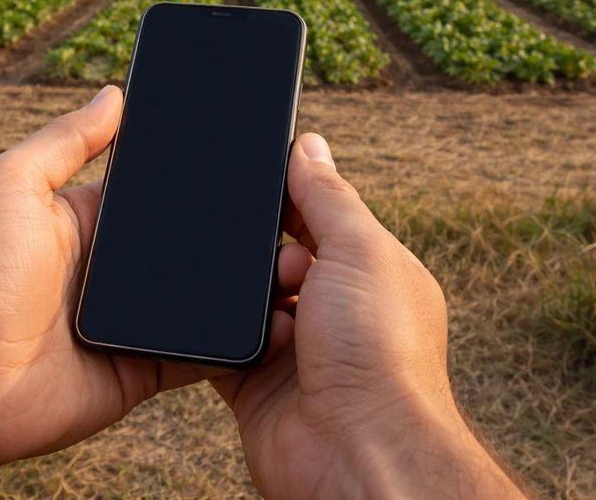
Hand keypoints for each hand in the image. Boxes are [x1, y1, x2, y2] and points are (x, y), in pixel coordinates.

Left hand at [0, 85, 293, 474]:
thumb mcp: (10, 186)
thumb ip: (64, 142)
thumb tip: (114, 93)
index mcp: (93, 220)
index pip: (159, 188)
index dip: (198, 171)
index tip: (248, 148)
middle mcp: (120, 268)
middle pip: (192, 240)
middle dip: (235, 227)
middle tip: (289, 209)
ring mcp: (137, 320)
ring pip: (208, 294)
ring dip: (245, 282)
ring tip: (295, 260)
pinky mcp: (148, 368)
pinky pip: (203, 352)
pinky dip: (235, 343)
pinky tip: (274, 320)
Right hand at [212, 134, 527, 499]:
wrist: (356, 451)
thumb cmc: (380, 352)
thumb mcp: (361, 250)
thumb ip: (329, 195)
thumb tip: (309, 145)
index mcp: (371, 273)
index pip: (324, 217)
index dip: (294, 196)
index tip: (261, 176)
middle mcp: (335, 310)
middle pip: (279, 254)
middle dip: (267, 247)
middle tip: (272, 255)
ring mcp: (295, 348)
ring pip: (246, 297)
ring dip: (244, 294)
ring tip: (260, 299)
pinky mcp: (255, 382)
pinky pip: (219, 343)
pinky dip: (216, 334)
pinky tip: (222, 325)